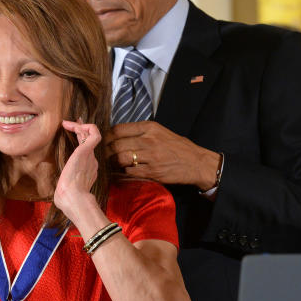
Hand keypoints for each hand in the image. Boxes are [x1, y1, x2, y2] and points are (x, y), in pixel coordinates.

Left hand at [54, 120, 100, 217]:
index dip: (81, 143)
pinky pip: (93, 133)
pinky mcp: (86, 151)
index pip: (86, 152)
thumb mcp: (66, 191)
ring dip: (79, 126)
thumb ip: (65, 189)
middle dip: (82, 129)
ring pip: (91, 135)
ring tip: (67, 123)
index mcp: (88, 170)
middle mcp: (92, 161)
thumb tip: (58, 196)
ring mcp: (90, 156)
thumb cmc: (68, 199)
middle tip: (72, 122)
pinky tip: (70, 125)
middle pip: (89, 141)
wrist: (74, 199)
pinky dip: (84, 126)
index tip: (73, 138)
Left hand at [105, 121, 219, 188]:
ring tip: (111, 164)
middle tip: (104, 155)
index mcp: (150, 127)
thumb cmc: (178, 147)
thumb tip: (118, 136)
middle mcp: (149, 140)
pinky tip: (121, 173)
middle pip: (116, 144)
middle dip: (107, 151)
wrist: (196, 163)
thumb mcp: (161, 132)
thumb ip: (141, 132)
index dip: (107, 136)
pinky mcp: (153, 172)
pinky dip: (122, 173)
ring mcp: (151, 156)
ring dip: (112, 163)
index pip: (119, 129)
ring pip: (120, 158)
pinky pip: (129, 172)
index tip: (104, 141)